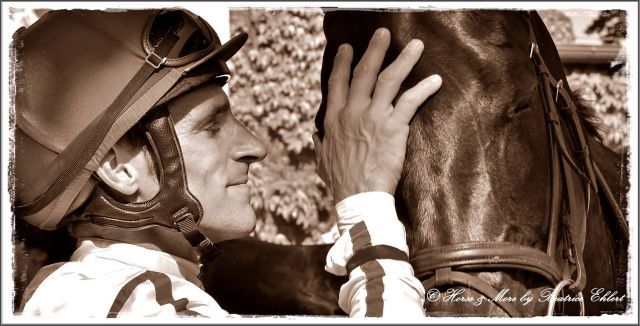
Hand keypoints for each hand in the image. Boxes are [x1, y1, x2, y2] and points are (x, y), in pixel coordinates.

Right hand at [313, 28, 441, 202]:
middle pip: (364, 73)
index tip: (346, 49)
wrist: (357, 197)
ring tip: (415, 46)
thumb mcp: (322, 161)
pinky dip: (424, 89)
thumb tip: (316, 134)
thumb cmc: (341, 183)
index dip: (342, 64)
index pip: (337, 84)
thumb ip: (320, 144)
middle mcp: (353, 112)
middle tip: (382, 34)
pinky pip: (410, 101)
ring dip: (403, 60)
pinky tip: (435, 80)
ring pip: (388, 80)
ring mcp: (373, 118)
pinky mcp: (393, 127)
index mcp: (335, 119)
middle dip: (374, 50)